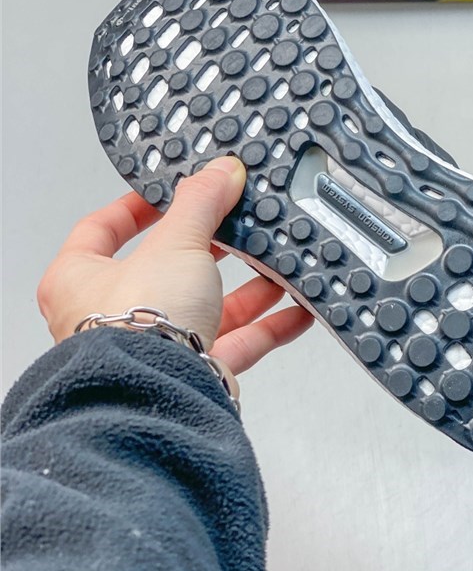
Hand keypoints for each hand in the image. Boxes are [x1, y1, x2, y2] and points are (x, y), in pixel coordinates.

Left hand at [37, 156, 313, 383]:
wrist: (157, 398)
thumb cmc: (133, 330)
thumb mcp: (174, 244)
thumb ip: (200, 204)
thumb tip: (218, 173)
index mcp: (79, 279)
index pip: (101, 229)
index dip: (136, 207)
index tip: (168, 195)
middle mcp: (108, 317)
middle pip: (166, 270)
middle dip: (210, 250)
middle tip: (235, 226)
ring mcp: (152, 348)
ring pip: (205, 308)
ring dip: (247, 289)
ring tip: (277, 264)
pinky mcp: (190, 374)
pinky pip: (234, 345)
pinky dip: (267, 327)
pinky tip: (295, 310)